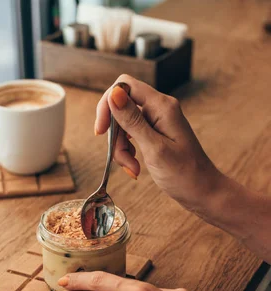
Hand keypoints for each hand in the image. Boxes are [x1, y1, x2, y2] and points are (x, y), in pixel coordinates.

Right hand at [95, 74, 226, 217]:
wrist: (202, 191)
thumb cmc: (184, 174)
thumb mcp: (154, 148)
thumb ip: (132, 121)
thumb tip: (114, 94)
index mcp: (162, 106)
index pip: (124, 85)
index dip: (107, 104)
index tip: (101, 132)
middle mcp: (159, 108)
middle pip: (121, 107)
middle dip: (115, 135)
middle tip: (122, 159)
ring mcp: (157, 120)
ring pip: (123, 124)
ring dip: (120, 148)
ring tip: (132, 168)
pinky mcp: (155, 133)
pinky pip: (131, 135)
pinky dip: (127, 152)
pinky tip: (135, 167)